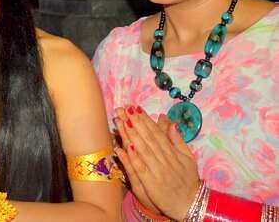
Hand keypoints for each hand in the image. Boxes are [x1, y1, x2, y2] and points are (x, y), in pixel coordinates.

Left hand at [114, 105, 200, 220]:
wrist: (191, 204)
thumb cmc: (188, 180)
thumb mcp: (188, 158)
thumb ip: (178, 140)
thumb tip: (171, 122)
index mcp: (173, 152)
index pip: (156, 132)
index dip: (145, 119)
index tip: (134, 107)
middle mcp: (165, 159)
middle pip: (147, 138)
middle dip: (135, 122)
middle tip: (123, 109)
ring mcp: (158, 171)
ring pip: (143, 149)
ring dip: (131, 135)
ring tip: (121, 121)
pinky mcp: (152, 183)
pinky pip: (141, 168)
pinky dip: (134, 158)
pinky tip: (125, 147)